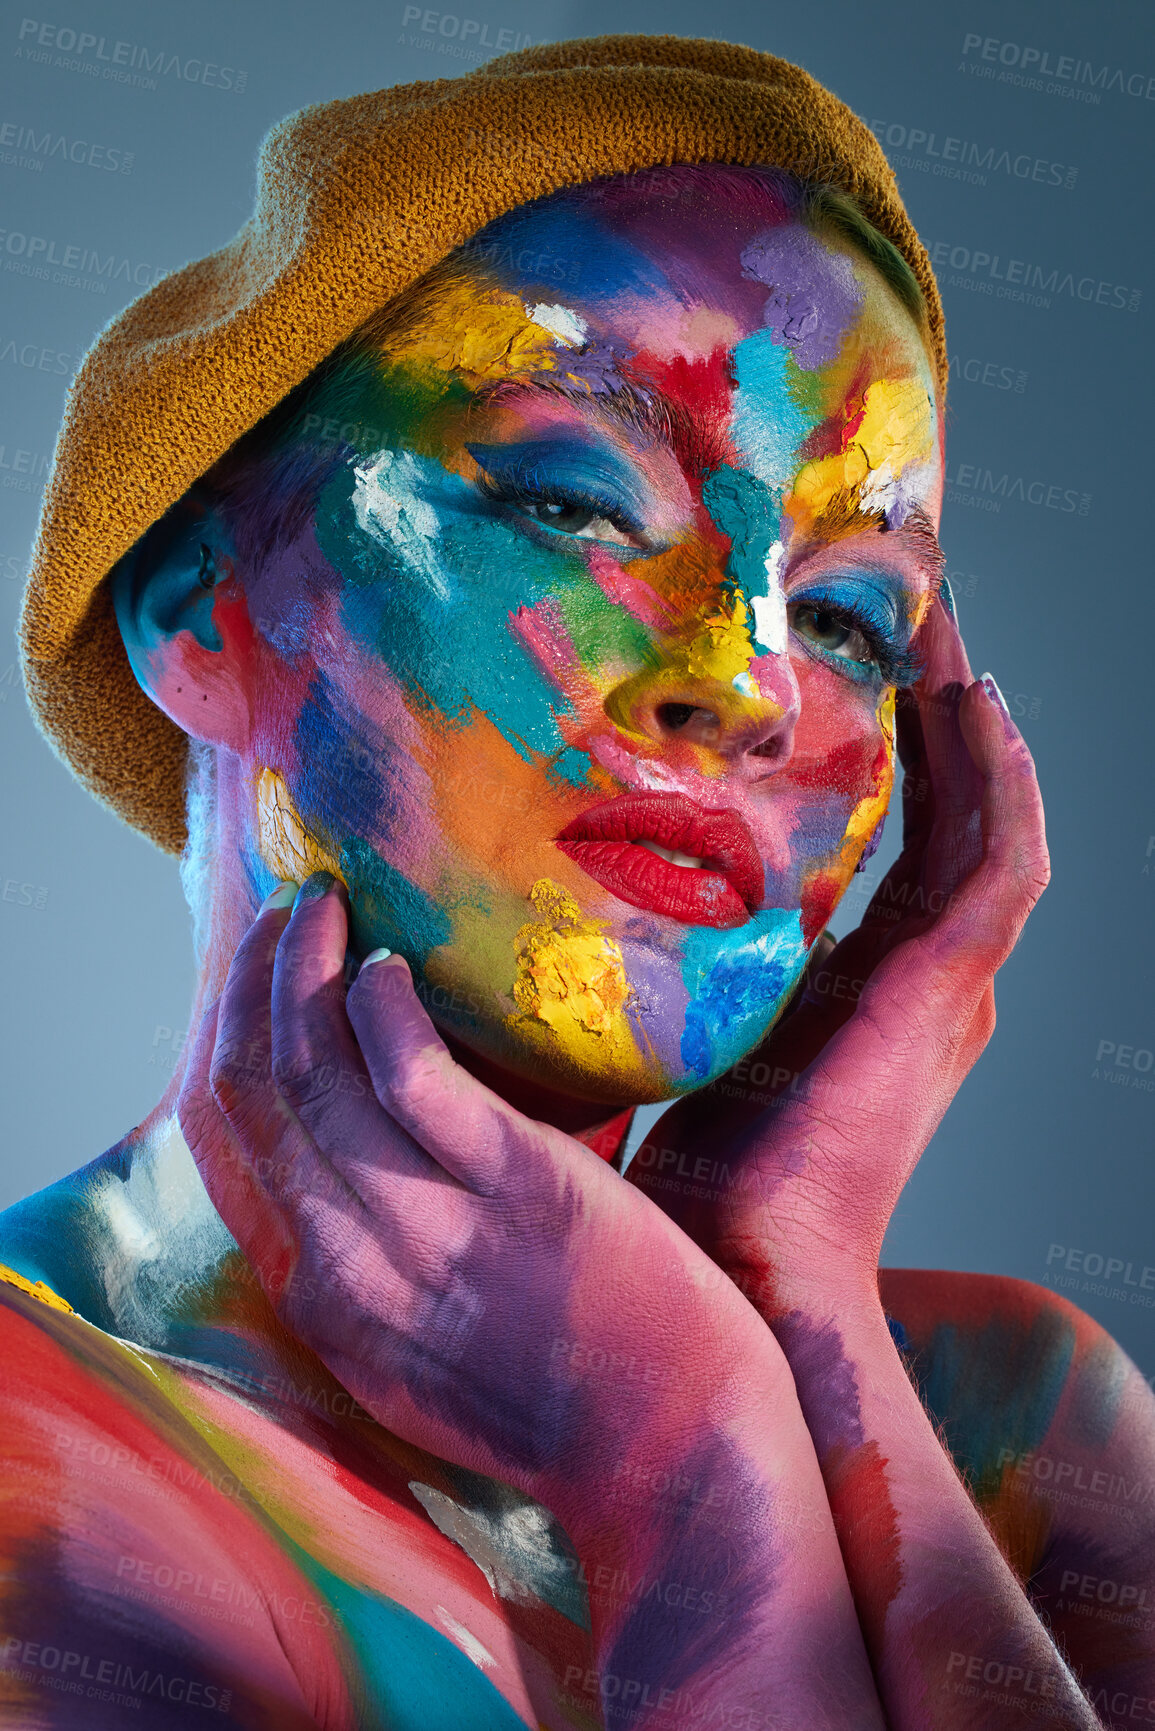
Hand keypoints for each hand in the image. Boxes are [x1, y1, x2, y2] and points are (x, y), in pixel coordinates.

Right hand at [176, 878, 783, 1534]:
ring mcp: (429, 1224)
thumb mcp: (419, 1353)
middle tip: (286, 913)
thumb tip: (360, 1154)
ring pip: (314, 1072)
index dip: (223, 1046)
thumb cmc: (559, 1399)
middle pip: (253, 1095)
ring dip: (305, 971)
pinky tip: (388, 963)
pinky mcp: (517, 1188)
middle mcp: (349, 1263)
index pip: (226, 1150)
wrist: (671, 1456)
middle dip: (252, 988)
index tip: (250, 980)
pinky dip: (382, 1008)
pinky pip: (414, 1076)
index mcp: (322, 1302)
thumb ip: (373, 1262)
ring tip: (325, 907)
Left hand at [627, 597, 1049, 1307]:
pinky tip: (970, 700)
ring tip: (945, 633)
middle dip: (942, 717)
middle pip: (960, 818)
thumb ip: (679, 962)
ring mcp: (949, 984)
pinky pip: (1002, 858)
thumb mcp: (693, 1033)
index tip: (865, 671)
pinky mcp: (946, 987)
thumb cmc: (697, 1172)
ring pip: (992, 824)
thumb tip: (588, 897)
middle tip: (914, 619)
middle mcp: (930, 981)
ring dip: (974, 727)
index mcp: (875, 988)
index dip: (905, 756)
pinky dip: (997, 778)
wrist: (739, 1268)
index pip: (910, 844)